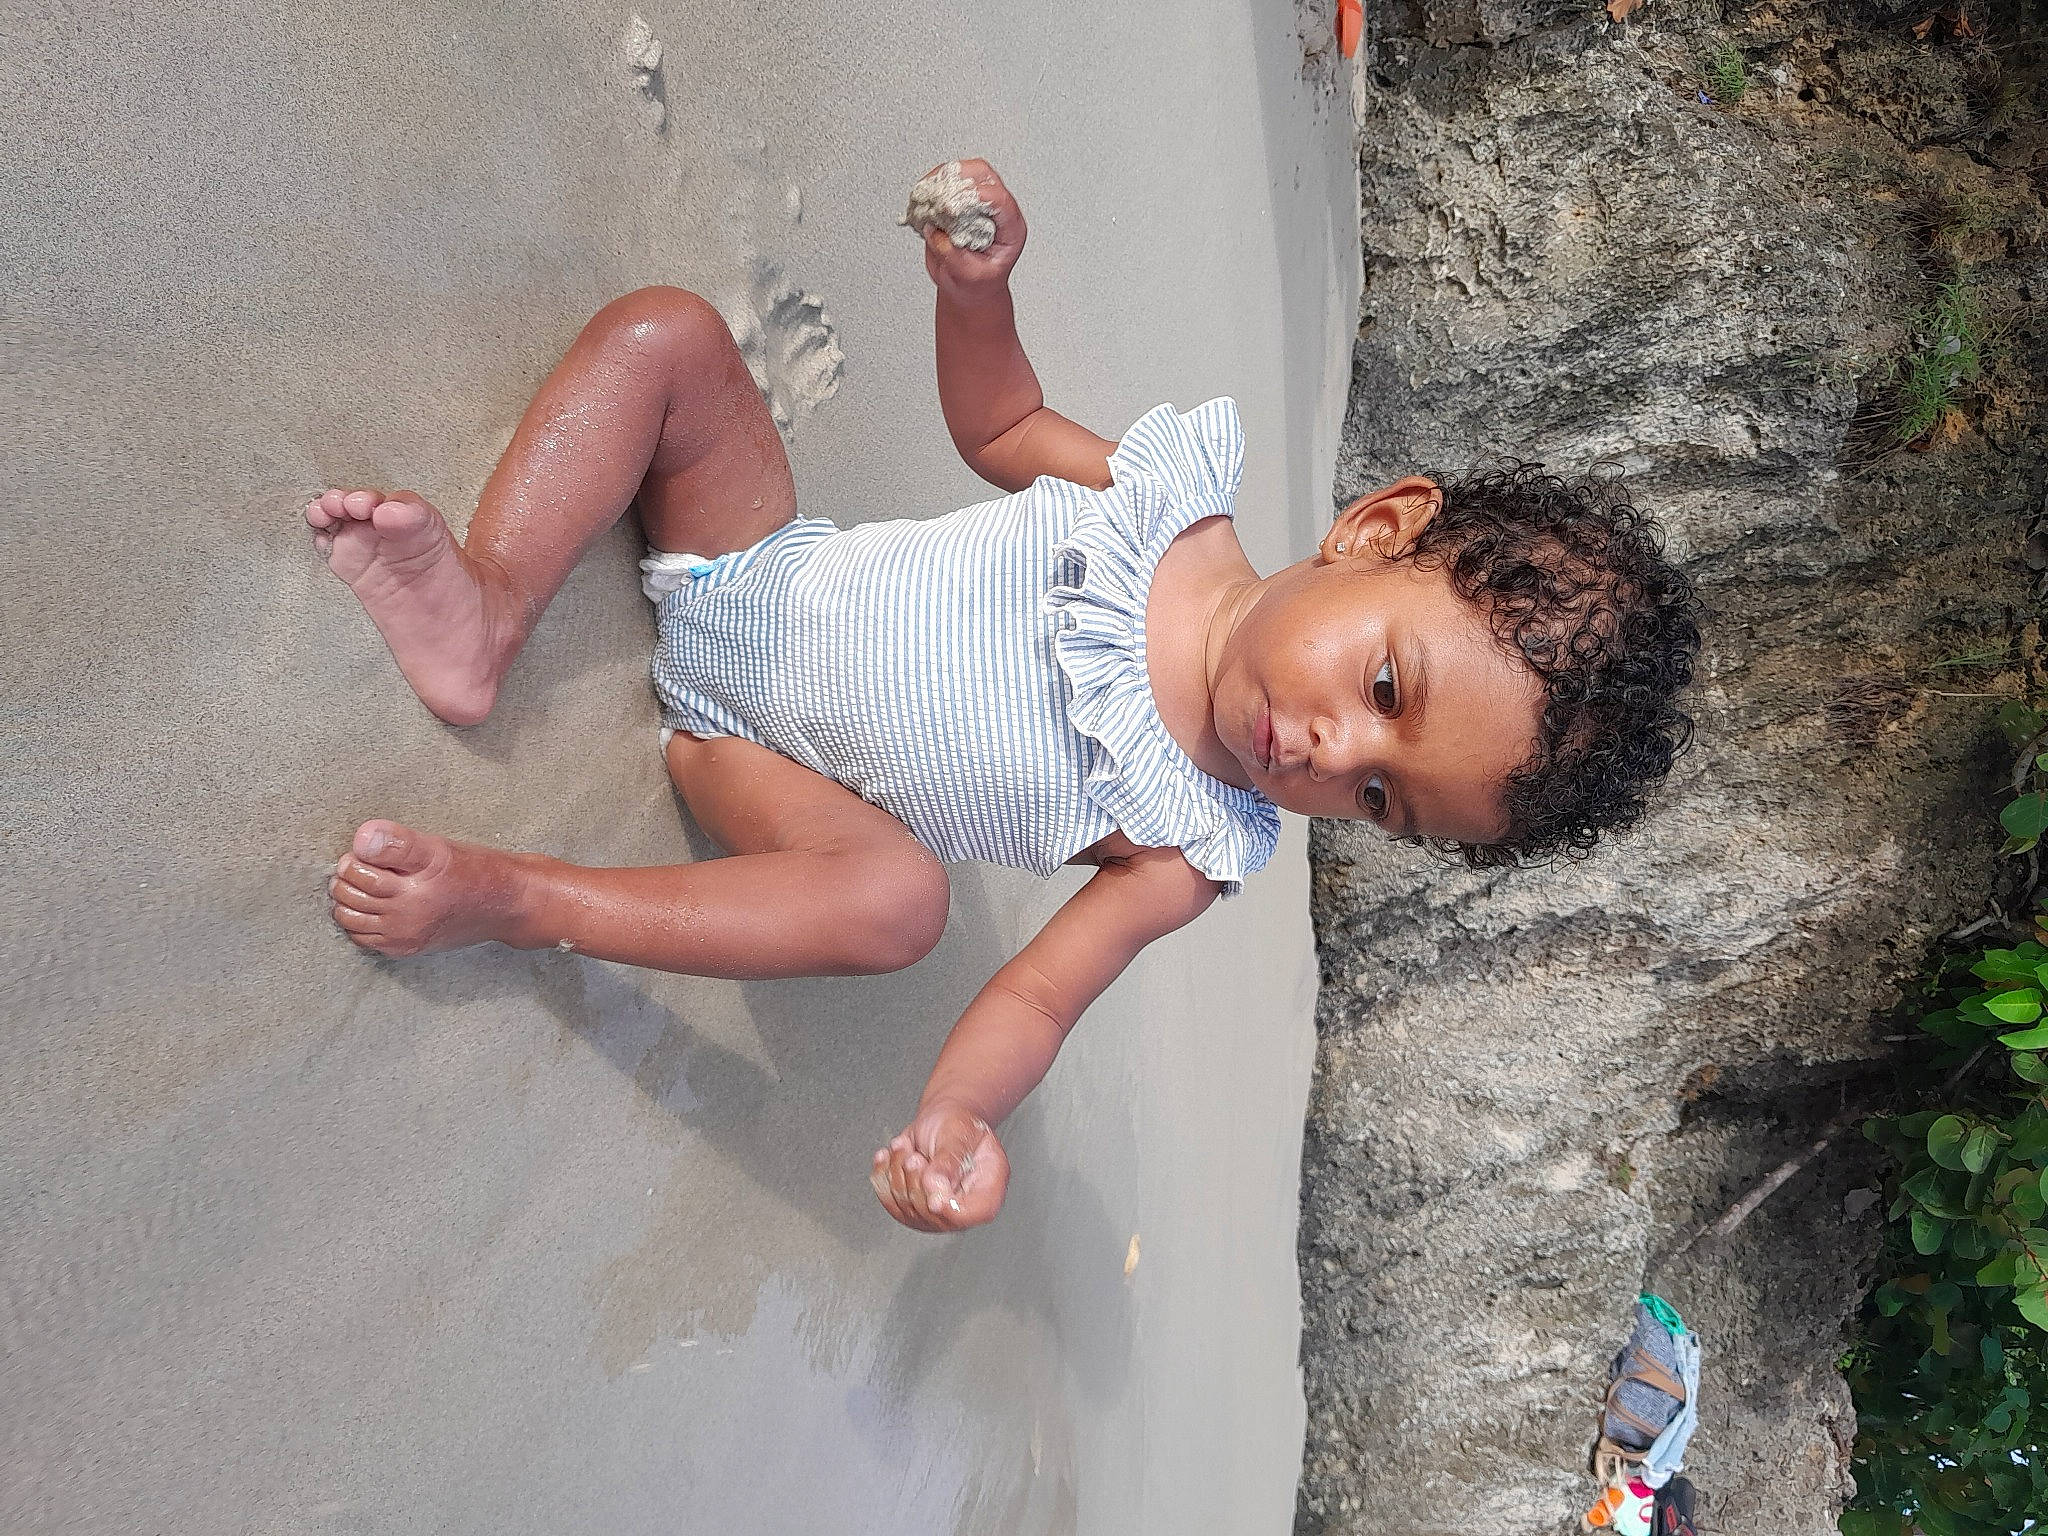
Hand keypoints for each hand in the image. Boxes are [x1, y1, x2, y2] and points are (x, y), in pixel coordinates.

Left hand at [871, 1101, 1010, 1231]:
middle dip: (915, 1179)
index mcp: (988, 1188)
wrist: (940, 1121)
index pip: (975, 1213)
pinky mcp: (913, 1210)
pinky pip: (889, 1201)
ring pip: (907, 1208)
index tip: (929, 1183)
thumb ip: (949, 1161)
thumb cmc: (957, 1125)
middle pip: (934, 1214)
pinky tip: (890, 1157)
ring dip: (898, 1171)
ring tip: (905, 1148)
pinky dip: (883, 1174)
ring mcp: (937, 1213)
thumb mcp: (959, 1134)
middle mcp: (963, 1206)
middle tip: (915, 1156)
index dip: (950, 1206)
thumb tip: (936, 1187)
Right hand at [917, 158, 1026, 292]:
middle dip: (957, 179)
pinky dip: (930, 187)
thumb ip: (954, 255)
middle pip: (983, 175)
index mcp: (1010, 228)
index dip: (975, 196)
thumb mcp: (969, 276)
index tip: (951, 206)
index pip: (1000, 200)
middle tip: (937, 197)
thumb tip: (936, 231)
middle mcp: (995, 211)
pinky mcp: (958, 202)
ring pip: (963, 172)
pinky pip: (946, 182)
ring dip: (941, 180)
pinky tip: (920, 202)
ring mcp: (977, 203)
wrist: (970, 289)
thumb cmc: (978, 284)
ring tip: (924, 197)